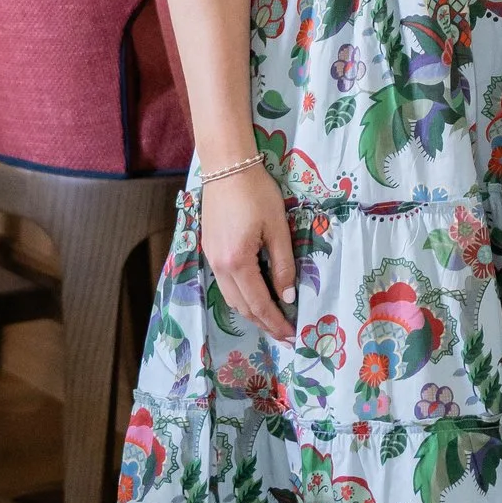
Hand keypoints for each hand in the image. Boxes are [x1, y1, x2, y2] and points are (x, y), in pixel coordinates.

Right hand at [201, 163, 296, 334]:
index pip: (260, 304)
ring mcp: (211, 258)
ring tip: (272, 319)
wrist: (227, 166)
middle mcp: (219, 266)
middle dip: (264, 323)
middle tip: (285, 334)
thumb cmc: (257, 193)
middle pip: (243, 307)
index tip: (292, 336)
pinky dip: (241, 296)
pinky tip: (254, 294)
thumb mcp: (277, 229)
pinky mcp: (209, 249)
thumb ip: (283, 265)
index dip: (276, 323)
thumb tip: (288, 297)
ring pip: (231, 298)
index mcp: (238, 262)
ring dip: (251, 312)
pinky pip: (225, 284)